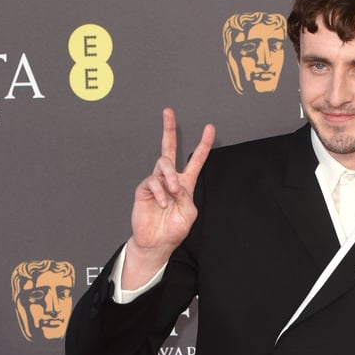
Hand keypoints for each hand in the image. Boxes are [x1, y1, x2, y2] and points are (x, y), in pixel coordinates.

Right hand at [124, 108, 214, 287]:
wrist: (156, 243)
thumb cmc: (173, 229)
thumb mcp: (189, 213)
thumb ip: (187, 197)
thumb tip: (176, 184)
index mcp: (185, 183)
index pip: (195, 160)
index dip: (203, 144)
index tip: (210, 128)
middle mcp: (170, 179)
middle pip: (169, 148)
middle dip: (169, 129)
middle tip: (169, 112)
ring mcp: (156, 182)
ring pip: (163, 164)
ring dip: (169, 177)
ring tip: (172, 193)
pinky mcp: (144, 189)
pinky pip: (152, 182)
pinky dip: (159, 193)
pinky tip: (162, 204)